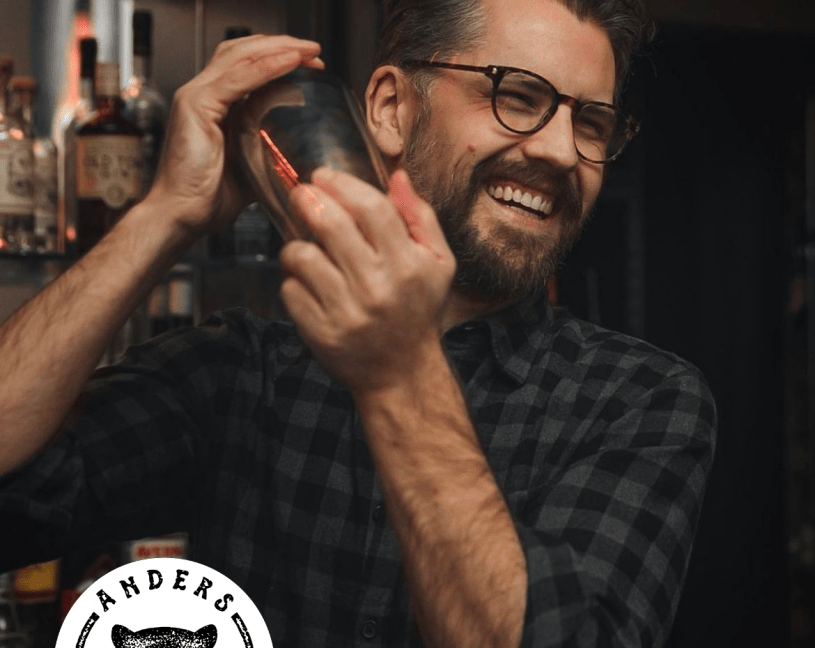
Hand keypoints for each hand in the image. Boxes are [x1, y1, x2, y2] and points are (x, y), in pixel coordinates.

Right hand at [148, 35, 323, 238]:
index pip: (247, 65)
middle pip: (243, 51)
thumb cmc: (209, 197)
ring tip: (308, 51)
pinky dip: (267, 67)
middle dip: (281, 46)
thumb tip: (297, 142)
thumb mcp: (252, 163)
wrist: (183, 216)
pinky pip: (238, 78)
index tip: (310, 63)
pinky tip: (290, 62)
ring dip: (279, 50)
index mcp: (214, 105)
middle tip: (314, 51)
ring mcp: (196, 96)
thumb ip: (267, 143)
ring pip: (241, 56)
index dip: (278, 58)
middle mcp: (202, 94)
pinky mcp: (196, 105)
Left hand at [279, 168, 455, 393]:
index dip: (341, 184)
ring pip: (302, 256)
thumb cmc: (419, 310)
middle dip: (307, 200)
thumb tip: (398, 176)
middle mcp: (378, 287)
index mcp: (408, 265)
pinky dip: (293, 280)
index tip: (323, 175)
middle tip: (301, 194)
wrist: (402, 373)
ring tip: (304, 247)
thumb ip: (420, 217)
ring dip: (296, 244)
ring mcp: (347, 312)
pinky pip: (290, 290)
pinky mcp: (322, 332)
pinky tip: (307, 283)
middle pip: (331, 225)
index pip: (372, 208)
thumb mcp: (438, 263)